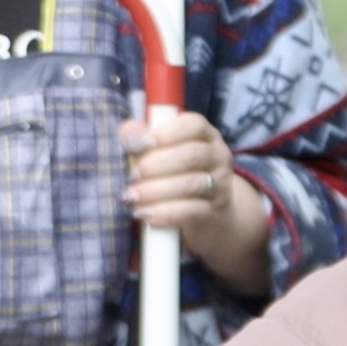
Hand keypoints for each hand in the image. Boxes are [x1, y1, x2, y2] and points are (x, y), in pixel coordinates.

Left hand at [121, 105, 275, 293]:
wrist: (213, 222)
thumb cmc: (175, 180)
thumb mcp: (161, 156)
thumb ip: (140, 139)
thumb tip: (127, 134)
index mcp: (203, 135)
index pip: (191, 123)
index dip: (165, 132)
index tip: (140, 144)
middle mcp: (217, 157)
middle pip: (189, 155)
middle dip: (155, 165)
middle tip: (130, 178)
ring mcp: (220, 187)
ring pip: (190, 184)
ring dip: (155, 191)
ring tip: (130, 199)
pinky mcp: (214, 216)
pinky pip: (193, 213)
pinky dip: (165, 214)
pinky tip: (146, 216)